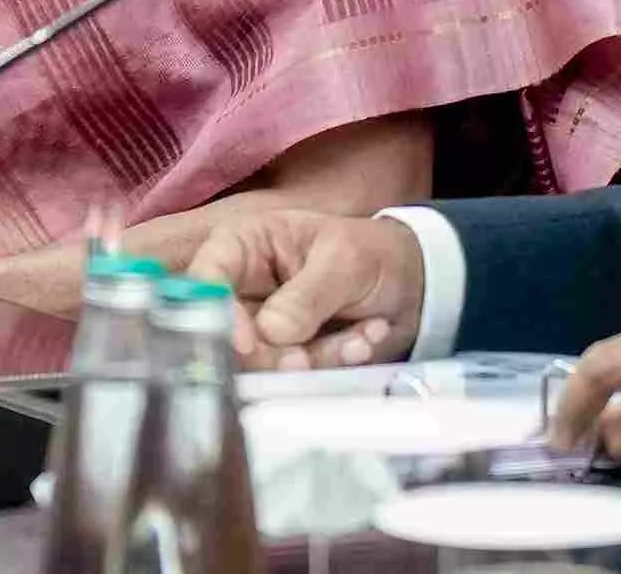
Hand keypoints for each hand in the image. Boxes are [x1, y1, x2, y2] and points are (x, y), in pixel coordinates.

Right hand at [185, 210, 424, 370]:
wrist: (413, 284)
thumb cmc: (370, 253)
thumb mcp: (345, 262)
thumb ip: (307, 295)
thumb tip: (270, 331)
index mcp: (245, 245)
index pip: (207, 278)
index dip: (216, 312)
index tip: (247, 343)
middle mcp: (244, 288)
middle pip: (224, 331)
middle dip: (269, 353)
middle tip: (305, 357)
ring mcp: (262, 326)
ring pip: (260, 361)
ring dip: (312, 359)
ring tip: (361, 336)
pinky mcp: (284, 356)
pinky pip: (292, 375)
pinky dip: (332, 364)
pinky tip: (365, 339)